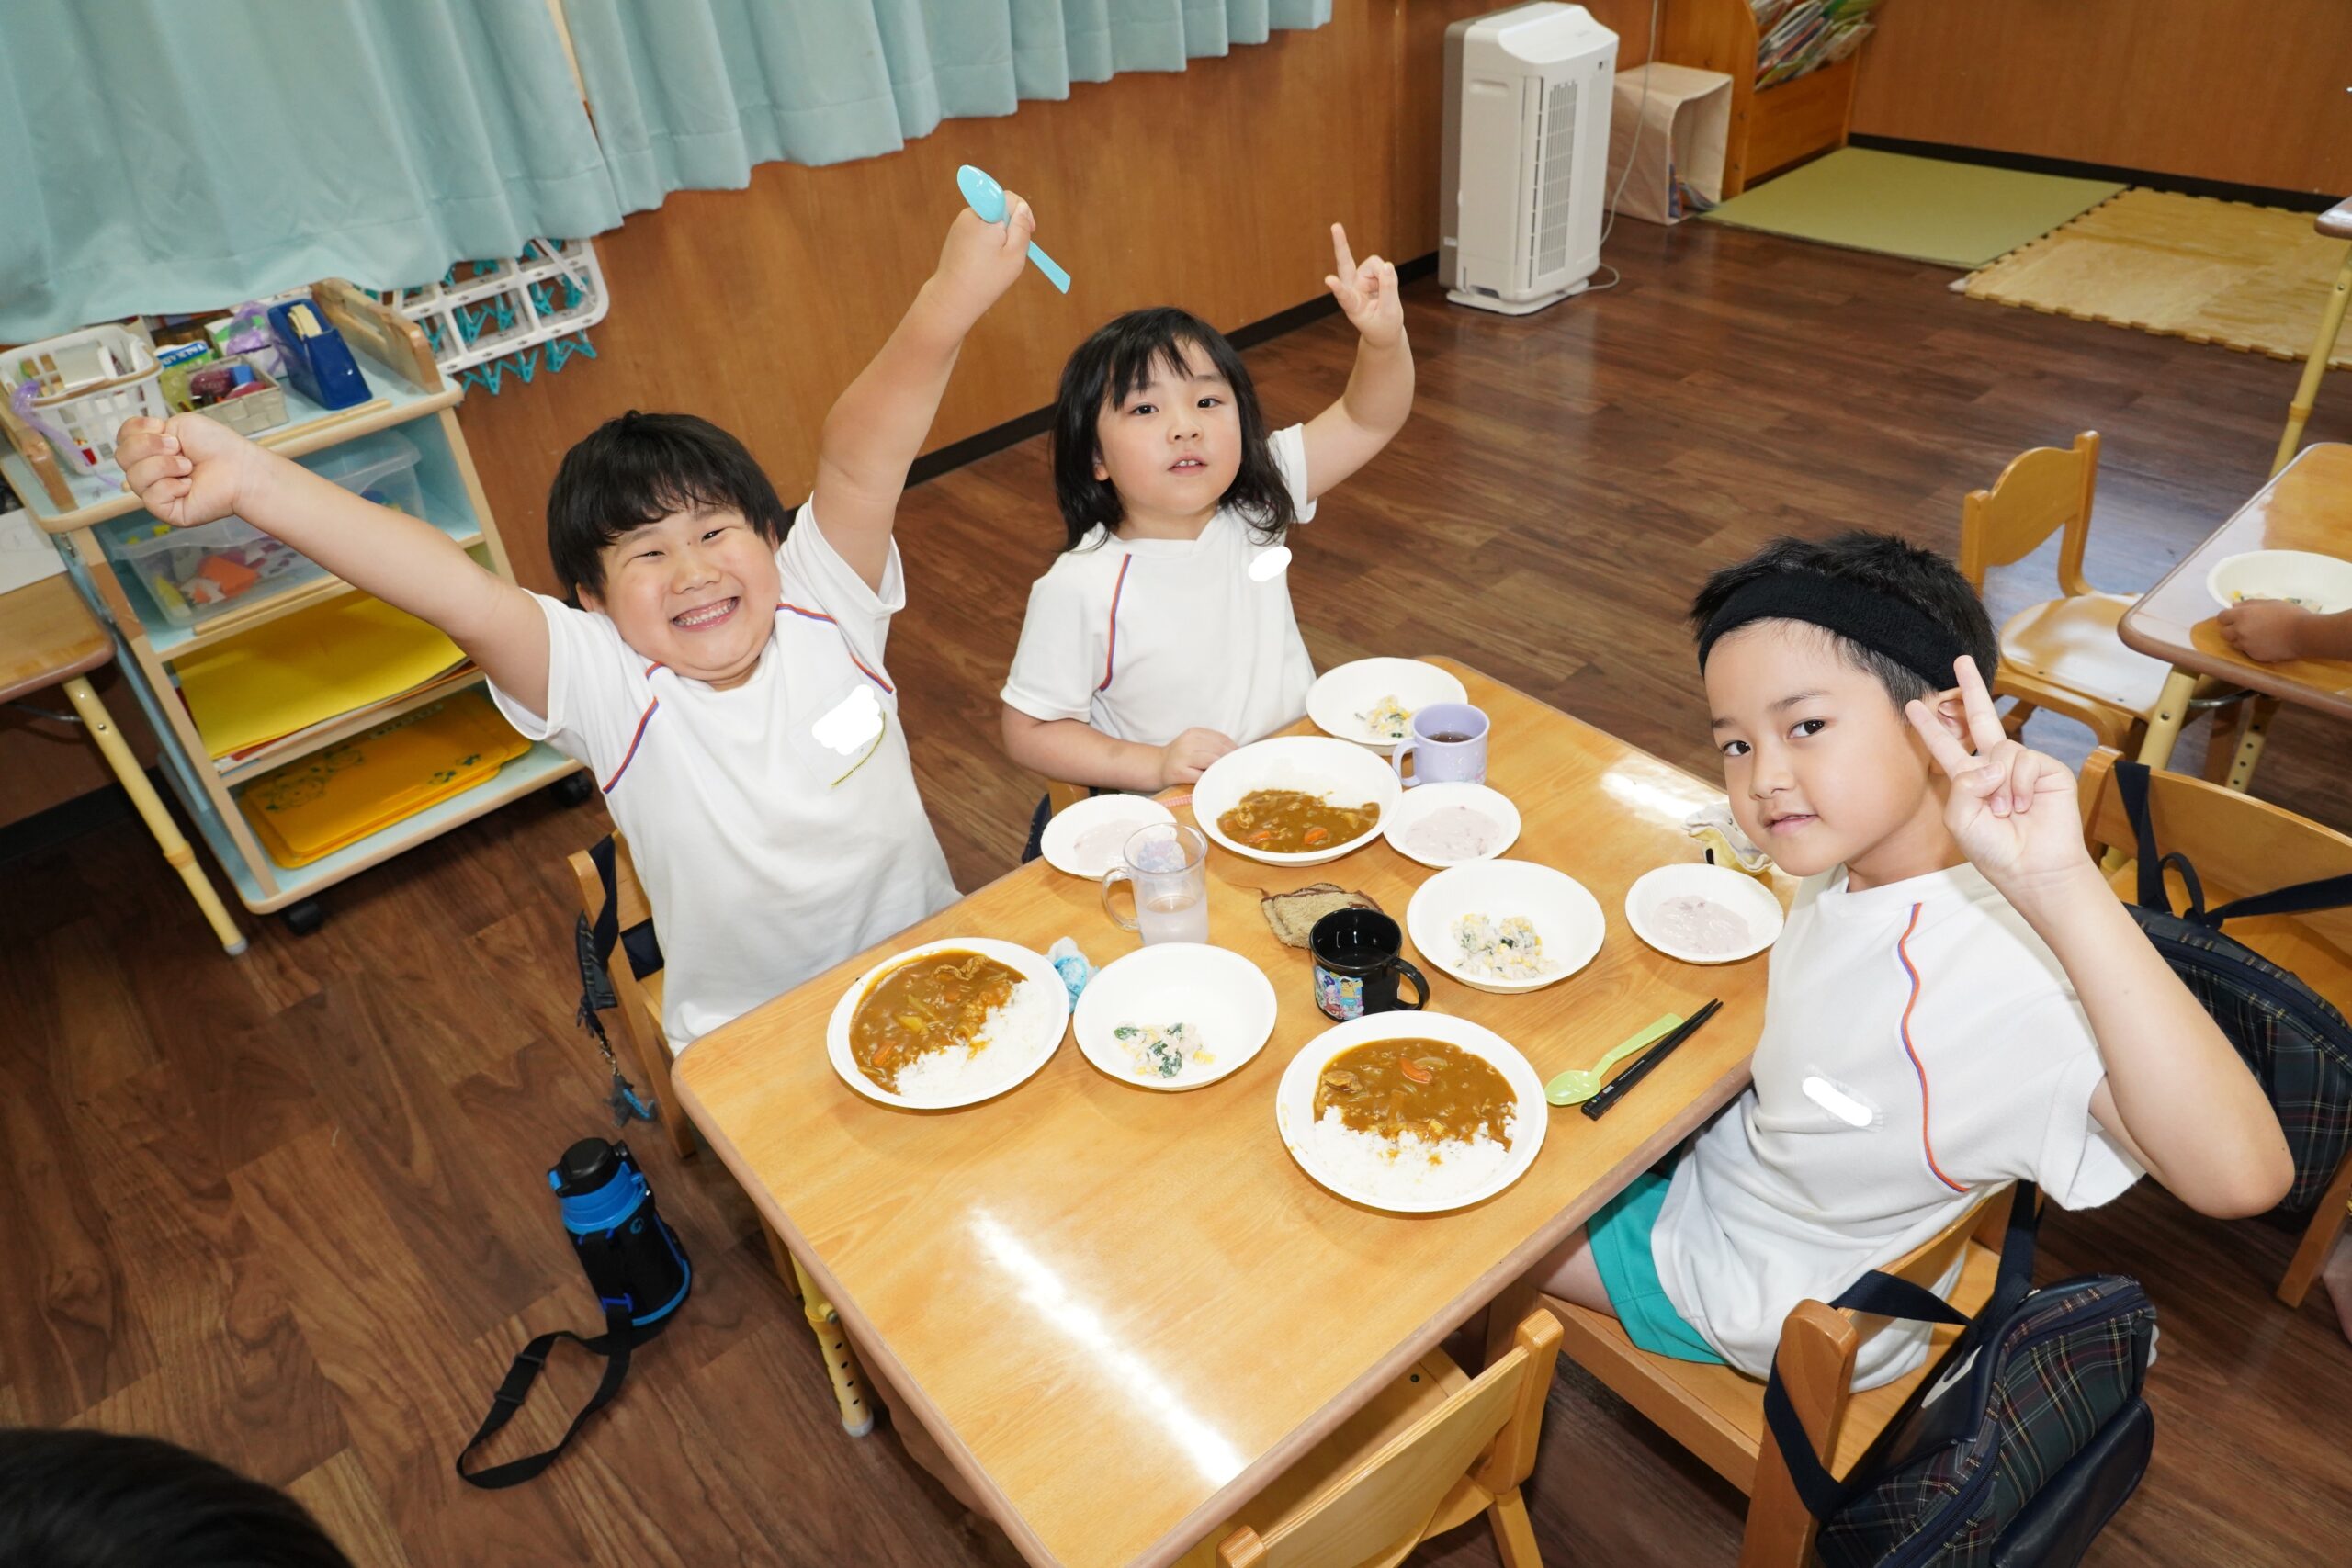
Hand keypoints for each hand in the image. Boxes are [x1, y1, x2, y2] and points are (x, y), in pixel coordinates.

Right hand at [116, 413, 264, 528]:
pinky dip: (171, 486)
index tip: (162, 427)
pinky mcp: (166, 511)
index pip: (121, 439)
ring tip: (188, 466)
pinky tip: (189, 485)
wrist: (239, 467)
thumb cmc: (215, 446)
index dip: (136, 430)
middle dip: (150, 446)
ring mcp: (156, 492)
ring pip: (134, 477)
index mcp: (150, 450)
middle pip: (121, 456)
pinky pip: (150, 497)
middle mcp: (149, 471)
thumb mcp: (178, 425)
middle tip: (179, 448)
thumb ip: (147, 431)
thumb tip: (134, 447)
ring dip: (164, 465)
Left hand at [931, 194, 1037, 324]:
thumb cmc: (986, 279)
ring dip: (998, 236)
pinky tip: (985, 262)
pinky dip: (986, 242)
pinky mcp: (955, 235)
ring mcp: (959, 224)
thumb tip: (1022, 208)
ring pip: (989, 221)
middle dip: (1011, 226)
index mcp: (984, 216)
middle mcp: (969, 215)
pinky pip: (978, 231)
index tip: (1030, 230)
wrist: (953, 298)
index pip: (1008, 199)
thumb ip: (1021, 228)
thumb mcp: (1014, 255)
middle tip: (1015, 251)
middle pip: (998, 210)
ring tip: (997, 261)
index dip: (1023, 213)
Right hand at [1158, 727, 1235, 785]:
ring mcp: (1183, 756)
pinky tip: (1216, 781)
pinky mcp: (1179, 771)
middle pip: (1219, 750)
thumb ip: (1212, 746)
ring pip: (1212, 761)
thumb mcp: (1194, 744)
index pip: (1222, 739)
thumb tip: (1237, 755)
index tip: (1242, 758)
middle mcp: (1188, 742)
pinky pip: (1202, 775)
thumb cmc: (1181, 757)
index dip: (1235, 749)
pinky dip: (1212, 778)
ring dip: (1223, 769)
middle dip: (1231, 760)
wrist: (1157, 766)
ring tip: (1229, 775)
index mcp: (1194, 733)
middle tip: (1240, 769)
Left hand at [1324, 224, 1401, 348]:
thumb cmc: (1384, 326)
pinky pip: (1382, 266)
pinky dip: (1388, 275)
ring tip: (1386, 294)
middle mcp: (1352, 289)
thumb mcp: (1390, 313)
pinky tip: (1385, 287)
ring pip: (1375, 264)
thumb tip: (1387, 265)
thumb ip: (1389, 290)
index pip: (1344, 296)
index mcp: (1352, 306)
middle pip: (1345, 263)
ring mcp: (1359, 279)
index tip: (1329, 280)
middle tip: (1335, 226)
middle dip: (1341, 245)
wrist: (1383, 330)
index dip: (1338, 288)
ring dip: (1384, 275)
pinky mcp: (1368, 274)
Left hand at [1904, 656, 2086, 901]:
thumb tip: (1992, 759)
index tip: (1913, 705)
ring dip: (2000, 785)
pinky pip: (2025, 760)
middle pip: (1981, 719)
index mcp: (1968, 780)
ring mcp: (2022, 767)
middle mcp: (1995, 768)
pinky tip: (2025, 806)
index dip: (1930, 726)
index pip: (1946, 746)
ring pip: (2002, 750)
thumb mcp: (1960, 818)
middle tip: (1961, 660)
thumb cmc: (1994, 850)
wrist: (2032, 868)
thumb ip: (1963, 784)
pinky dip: (2020, 784)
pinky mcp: (2048, 769)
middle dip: (1971, 688)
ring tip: (2006, 811)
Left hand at [2217, 599, 2312, 662]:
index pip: (2221, 617)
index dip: (2228, 618)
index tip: (2235, 618)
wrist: (2303, 634)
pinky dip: (2252, 648)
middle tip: (2247, 628)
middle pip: (2224, 633)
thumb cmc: (2289, 614)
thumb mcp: (2270, 603)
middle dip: (2232, 630)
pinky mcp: (2254, 656)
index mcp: (2242, 615)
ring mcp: (2246, 645)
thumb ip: (2249, 604)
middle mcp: (2240, 631)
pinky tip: (2266, 644)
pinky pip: (2247, 652)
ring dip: (2241, 640)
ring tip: (2258, 636)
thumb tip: (2233, 605)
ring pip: (2235, 644)